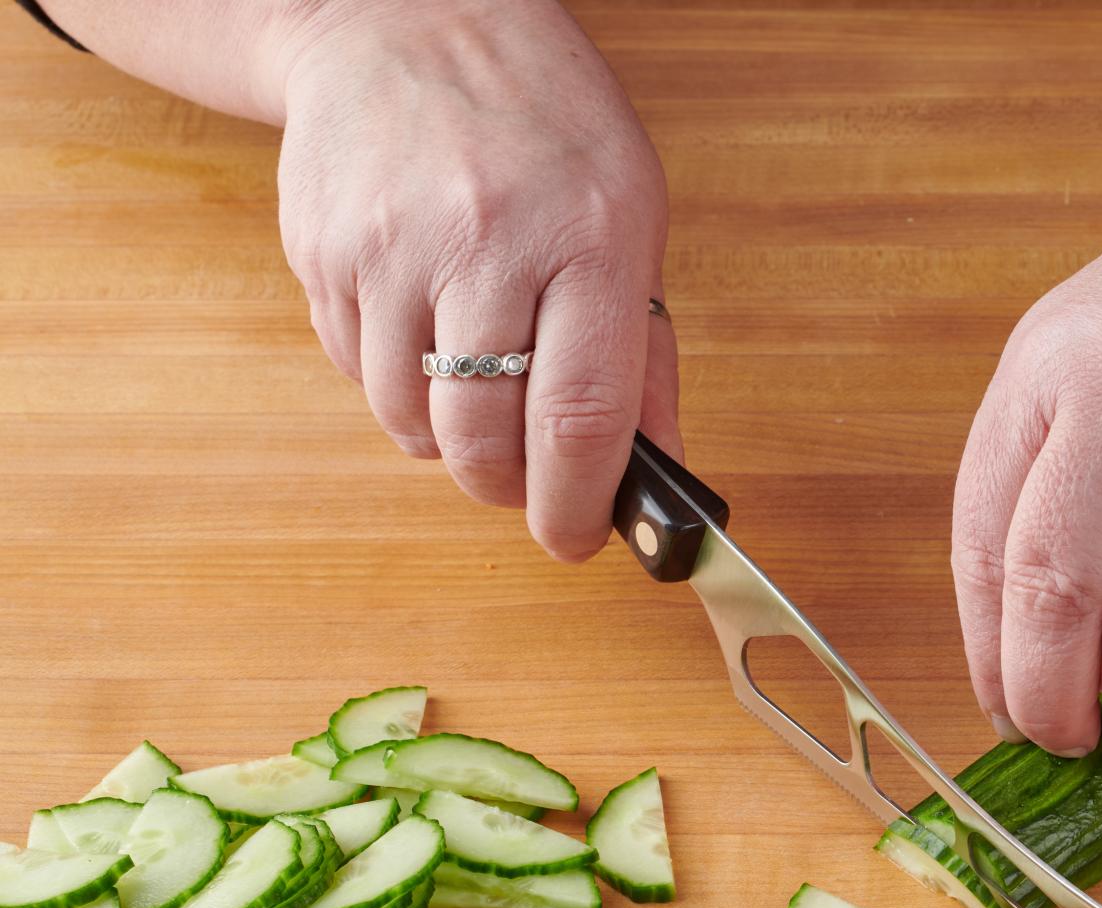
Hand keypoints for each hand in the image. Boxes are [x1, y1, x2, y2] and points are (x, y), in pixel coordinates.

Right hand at [276, 0, 674, 559]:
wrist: (407, 19)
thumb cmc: (545, 125)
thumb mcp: (633, 218)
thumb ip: (645, 356)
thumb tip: (657, 473)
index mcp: (590, 240)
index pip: (580, 417)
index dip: (577, 505)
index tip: (577, 540)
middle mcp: (488, 243)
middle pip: (484, 438)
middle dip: (507, 489)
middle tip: (525, 486)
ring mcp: (392, 247)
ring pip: (411, 421)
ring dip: (448, 439)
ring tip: (478, 388)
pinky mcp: (324, 251)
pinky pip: (358, 373)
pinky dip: (396, 384)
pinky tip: (426, 327)